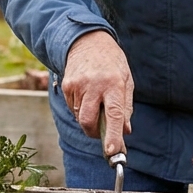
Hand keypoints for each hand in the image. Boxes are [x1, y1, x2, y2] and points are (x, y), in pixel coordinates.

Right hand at [62, 31, 133, 156]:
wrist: (88, 40)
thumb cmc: (112, 63)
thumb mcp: (126, 80)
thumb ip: (126, 107)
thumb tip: (124, 132)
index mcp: (114, 84)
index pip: (114, 114)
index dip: (113, 135)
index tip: (112, 151)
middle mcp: (94, 85)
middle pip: (88, 121)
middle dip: (94, 132)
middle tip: (102, 131)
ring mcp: (77, 85)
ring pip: (79, 116)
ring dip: (88, 118)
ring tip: (95, 100)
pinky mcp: (66, 85)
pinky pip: (73, 108)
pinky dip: (80, 108)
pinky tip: (86, 94)